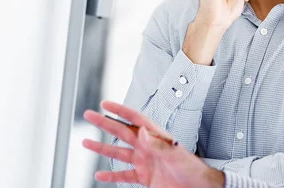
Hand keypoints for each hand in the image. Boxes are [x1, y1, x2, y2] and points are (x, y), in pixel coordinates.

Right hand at [83, 101, 224, 187]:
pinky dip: (111, 175)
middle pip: (121, 131)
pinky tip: (100, 174)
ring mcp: (144, 161)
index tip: (105, 103)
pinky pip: (124, 175)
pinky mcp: (144, 177)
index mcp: (155, 136)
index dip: (120, 110)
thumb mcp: (174, 154)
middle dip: (105, 123)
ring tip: (86, 143)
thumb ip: (157, 144)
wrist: (198, 187)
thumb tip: (141, 132)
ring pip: (118, 153)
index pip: (135, 119)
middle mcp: (147, 147)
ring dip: (102, 148)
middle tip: (89, 115)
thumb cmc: (191, 168)